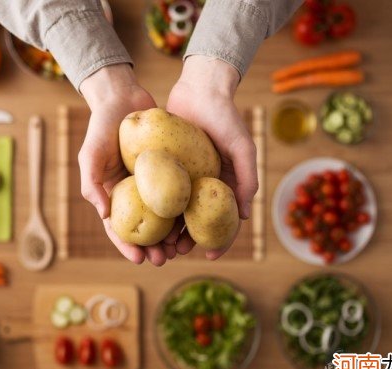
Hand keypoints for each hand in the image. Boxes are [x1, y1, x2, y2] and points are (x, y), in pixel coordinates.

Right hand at [79, 64, 175, 265]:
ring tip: (181, 249)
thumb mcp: (90, 154)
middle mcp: (133, 193)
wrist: (124, 97)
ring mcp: (152, 183)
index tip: (139, 260)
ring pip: (164, 216)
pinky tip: (195, 222)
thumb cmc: (102, 126)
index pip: (118, 228)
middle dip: (153, 247)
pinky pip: (178, 193)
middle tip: (165, 259)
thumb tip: (105, 216)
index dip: (127, 246)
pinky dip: (185, 209)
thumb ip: (91, 183)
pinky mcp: (170, 170)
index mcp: (113, 194)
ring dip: (171, 235)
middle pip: (144, 228)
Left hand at [166, 55, 258, 259]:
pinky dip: (155, 208)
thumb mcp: (242, 147)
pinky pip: (160, 191)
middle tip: (174, 253)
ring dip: (168, 230)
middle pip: (196, 221)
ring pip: (175, 211)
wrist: (200, 88)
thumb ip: (247, 178)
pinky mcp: (167, 167)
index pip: (225, 220)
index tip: (210, 256)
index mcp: (225, 185)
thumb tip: (245, 216)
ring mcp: (186, 177)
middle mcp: (205, 185)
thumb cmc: (225, 117)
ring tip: (158, 244)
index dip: (220, 241)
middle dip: (186, 241)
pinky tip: (144, 220)